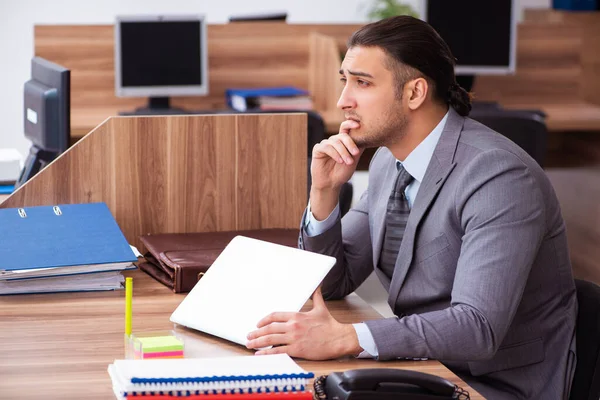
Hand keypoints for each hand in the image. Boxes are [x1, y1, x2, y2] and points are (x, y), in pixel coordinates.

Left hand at [245, 287, 361, 359]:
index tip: (258, 324)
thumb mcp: (321, 307)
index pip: (275, 316)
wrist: (339, 338)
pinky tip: (259, 354)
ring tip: (250, 345)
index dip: (264, 320)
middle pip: (269, 328)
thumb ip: (316, 295)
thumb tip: (318, 284)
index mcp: (297, 315)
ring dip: (258, 342)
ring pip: (271, 339)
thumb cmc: (330, 325)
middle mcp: (293, 326)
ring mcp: (294, 338)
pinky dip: (267, 353)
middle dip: (256, 332)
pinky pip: (278, 351)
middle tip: (248, 336)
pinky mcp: (297, 350)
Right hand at [310, 120, 363, 190]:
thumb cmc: (342, 172)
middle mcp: (334, 141)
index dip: (351, 124)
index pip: (346, 128)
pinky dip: (334, 154)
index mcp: (342, 141)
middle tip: (355, 153)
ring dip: (343, 152)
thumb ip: (358, 148)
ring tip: (348, 162)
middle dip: (350, 144)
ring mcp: (325, 144)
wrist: (331, 184)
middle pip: (342, 135)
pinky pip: (326, 147)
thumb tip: (367, 136)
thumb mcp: (354, 159)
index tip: (358, 125)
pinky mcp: (318, 149)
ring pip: (335, 142)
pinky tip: (339, 161)